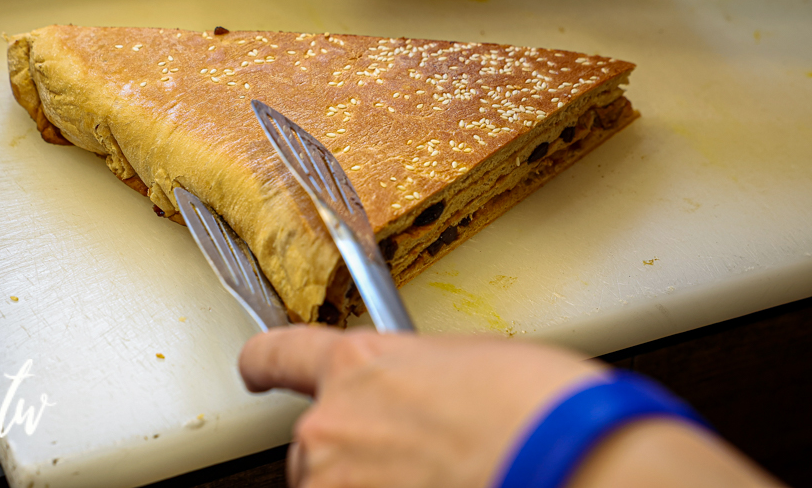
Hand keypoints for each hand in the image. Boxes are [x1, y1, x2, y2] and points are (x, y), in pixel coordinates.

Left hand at [239, 327, 783, 487]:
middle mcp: (332, 423)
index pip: (281, 354)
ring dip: (368, 486)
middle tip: (421, 460)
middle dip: (356, 454)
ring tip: (445, 478)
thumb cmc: (541, 412)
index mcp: (362, 366)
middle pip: (317, 442)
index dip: (264, 362)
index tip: (255, 369)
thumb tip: (415, 402)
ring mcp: (336, 482)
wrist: (571, 462)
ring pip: (330, 486)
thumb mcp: (468, 364)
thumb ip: (414, 379)